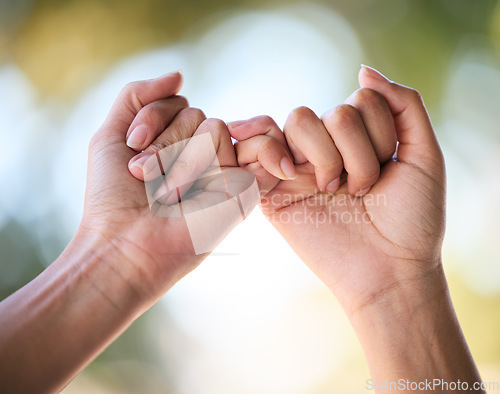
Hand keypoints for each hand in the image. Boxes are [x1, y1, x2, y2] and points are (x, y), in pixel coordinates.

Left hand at [81, 71, 251, 303]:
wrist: (124, 243)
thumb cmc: (113, 197)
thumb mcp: (111, 134)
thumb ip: (138, 95)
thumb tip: (179, 76)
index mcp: (177, 145)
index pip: (178, 103)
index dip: (151, 118)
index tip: (131, 149)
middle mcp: (201, 155)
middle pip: (194, 112)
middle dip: (161, 142)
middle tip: (144, 177)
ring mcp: (222, 170)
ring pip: (209, 124)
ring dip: (175, 157)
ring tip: (164, 194)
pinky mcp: (239, 185)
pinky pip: (224, 140)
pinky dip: (193, 164)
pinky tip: (188, 197)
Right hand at [229, 65, 445, 315]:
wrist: (389, 269)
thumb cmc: (411, 218)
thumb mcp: (423, 153)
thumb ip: (402, 104)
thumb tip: (362, 69)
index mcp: (360, 139)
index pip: (361, 99)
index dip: (380, 133)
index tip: (388, 172)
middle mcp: (328, 148)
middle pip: (332, 111)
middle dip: (357, 151)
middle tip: (362, 189)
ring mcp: (300, 166)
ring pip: (300, 120)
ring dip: (327, 157)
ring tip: (334, 190)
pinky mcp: (275, 188)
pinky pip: (261, 146)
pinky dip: (270, 149)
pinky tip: (292, 173)